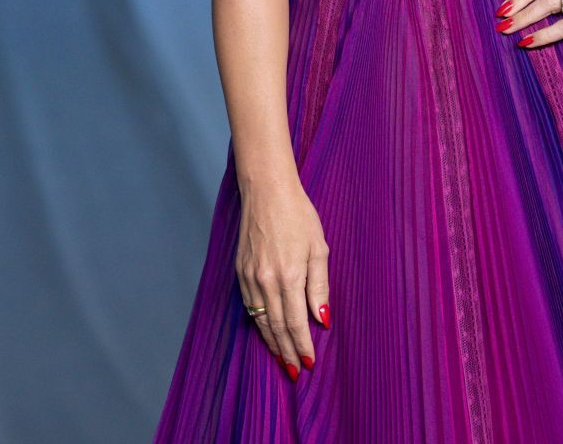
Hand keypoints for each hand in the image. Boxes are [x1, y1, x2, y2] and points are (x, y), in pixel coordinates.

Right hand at [236, 178, 329, 380]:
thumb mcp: (318, 249)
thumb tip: (322, 318)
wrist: (266, 192)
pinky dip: (257, 322)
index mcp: (289, 276)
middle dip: (285, 351)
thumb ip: (319, 286)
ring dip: (270, 342)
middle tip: (293, 371)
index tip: (308, 362)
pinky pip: (248, 305)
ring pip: (259, 319)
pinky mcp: (239, 271)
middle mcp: (266, 281)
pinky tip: (264, 331)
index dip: (301, 345)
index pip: (294, 323)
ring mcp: (249, 277)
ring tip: (280, 358)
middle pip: (275, 327)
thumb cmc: (298, 215)